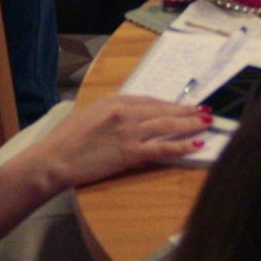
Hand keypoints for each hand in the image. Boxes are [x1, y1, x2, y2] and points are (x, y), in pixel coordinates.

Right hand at [22, 94, 209, 189]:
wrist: (54, 160)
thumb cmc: (64, 141)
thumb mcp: (86, 115)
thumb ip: (108, 114)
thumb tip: (123, 118)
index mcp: (113, 100)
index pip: (149, 100)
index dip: (168, 103)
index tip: (182, 105)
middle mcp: (124, 111)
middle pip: (163, 109)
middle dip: (186, 110)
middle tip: (204, 111)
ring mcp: (129, 131)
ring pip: (168, 125)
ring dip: (190, 124)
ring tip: (207, 123)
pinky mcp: (131, 152)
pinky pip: (163, 148)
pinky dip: (182, 145)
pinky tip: (196, 144)